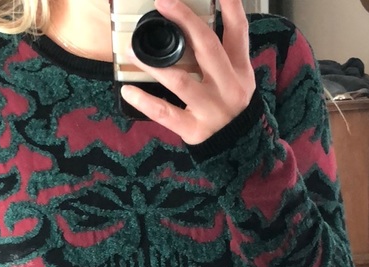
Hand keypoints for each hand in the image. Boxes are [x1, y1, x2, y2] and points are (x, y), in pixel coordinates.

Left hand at [121, 0, 255, 144]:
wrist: (238, 150)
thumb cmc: (230, 107)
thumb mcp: (237, 79)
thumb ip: (224, 51)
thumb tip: (197, 22)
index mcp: (239, 70)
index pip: (238, 31)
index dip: (229, 6)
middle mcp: (228, 87)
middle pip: (208, 47)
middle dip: (186, 21)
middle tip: (164, 2)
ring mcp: (211, 109)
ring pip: (181, 82)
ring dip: (154, 64)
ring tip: (132, 50)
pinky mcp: (194, 129)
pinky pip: (166, 114)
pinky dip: (145, 102)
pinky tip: (128, 91)